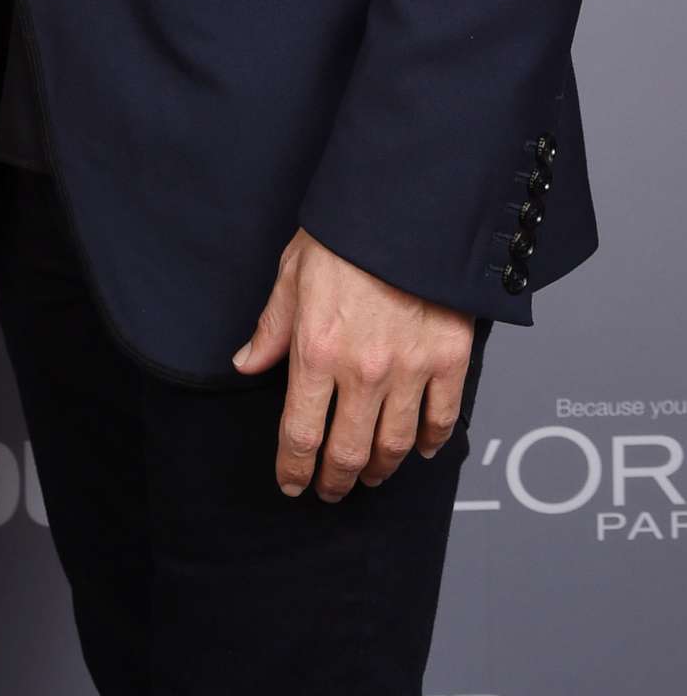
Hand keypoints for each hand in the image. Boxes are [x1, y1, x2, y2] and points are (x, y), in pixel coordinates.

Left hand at [233, 229, 473, 501]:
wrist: (404, 207)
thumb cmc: (344, 235)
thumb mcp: (291, 274)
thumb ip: (271, 328)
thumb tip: (247, 364)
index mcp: (317, 349)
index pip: (300, 433)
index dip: (293, 468)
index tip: (291, 482)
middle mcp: (363, 370)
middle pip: (348, 452)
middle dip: (335, 479)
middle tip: (330, 488)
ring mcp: (410, 369)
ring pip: (394, 445)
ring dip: (379, 470)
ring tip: (370, 475)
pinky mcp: (449, 359)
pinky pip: (441, 419)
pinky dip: (429, 442)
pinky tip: (417, 448)